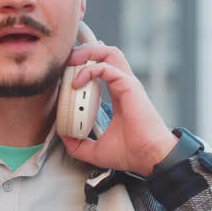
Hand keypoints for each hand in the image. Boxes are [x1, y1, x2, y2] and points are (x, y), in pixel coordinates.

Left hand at [60, 43, 177, 174]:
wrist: (148, 158)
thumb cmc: (130, 153)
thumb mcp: (95, 149)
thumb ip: (78, 143)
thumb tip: (63, 136)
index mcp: (119, 95)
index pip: (102, 68)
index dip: (84, 66)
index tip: (66, 76)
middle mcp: (124, 85)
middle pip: (106, 54)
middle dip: (84, 52)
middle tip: (67, 61)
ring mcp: (127, 83)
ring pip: (109, 52)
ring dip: (87, 53)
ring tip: (71, 62)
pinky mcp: (128, 86)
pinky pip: (106, 67)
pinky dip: (89, 70)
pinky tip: (77, 83)